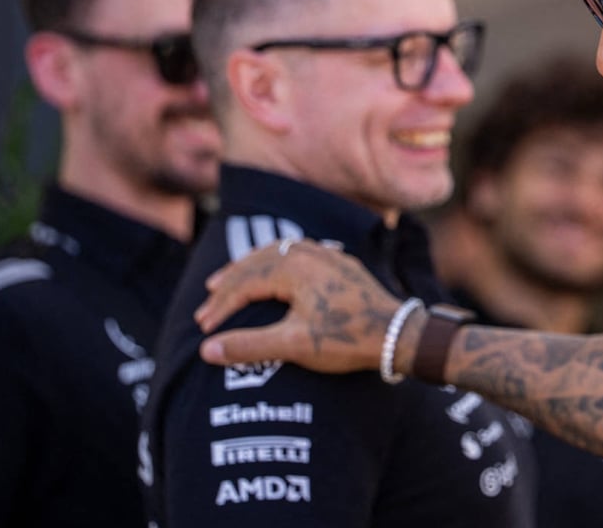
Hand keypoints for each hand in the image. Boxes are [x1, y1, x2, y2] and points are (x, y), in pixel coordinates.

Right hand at [194, 238, 401, 372]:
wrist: (397, 334)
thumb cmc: (347, 340)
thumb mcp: (295, 346)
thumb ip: (249, 346)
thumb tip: (206, 349)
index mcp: (295, 267)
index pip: (245, 282)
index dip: (221, 305)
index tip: (204, 328)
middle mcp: (309, 253)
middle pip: (257, 262)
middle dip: (229, 284)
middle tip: (206, 303)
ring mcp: (327, 256)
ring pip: (277, 253)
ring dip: (250, 267)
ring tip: (227, 280)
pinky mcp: (340, 264)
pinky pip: (298, 254)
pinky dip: (275, 262)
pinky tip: (273, 270)